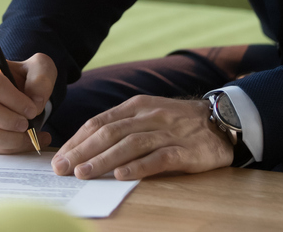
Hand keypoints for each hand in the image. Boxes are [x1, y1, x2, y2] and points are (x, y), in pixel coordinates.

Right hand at [0, 52, 55, 152]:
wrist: (22, 97)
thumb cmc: (27, 80)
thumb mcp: (40, 70)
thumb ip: (41, 79)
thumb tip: (35, 101)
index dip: (14, 100)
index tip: (32, 110)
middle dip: (6, 120)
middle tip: (26, 125)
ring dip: (6, 139)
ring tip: (27, 136)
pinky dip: (6, 148)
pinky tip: (23, 142)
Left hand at [52, 95, 233, 179]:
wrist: (222, 121)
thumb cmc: (177, 122)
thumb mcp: (147, 115)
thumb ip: (121, 126)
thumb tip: (86, 145)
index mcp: (136, 106)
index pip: (99, 122)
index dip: (78, 140)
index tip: (60, 156)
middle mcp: (149, 116)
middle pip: (110, 133)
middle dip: (82, 151)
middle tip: (62, 168)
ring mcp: (167, 132)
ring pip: (129, 145)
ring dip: (103, 160)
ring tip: (83, 173)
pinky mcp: (185, 151)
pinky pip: (159, 158)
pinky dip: (138, 166)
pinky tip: (121, 175)